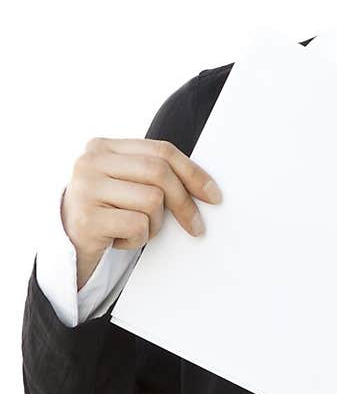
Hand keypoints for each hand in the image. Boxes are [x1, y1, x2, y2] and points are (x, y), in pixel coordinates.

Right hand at [60, 137, 222, 290]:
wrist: (66, 247)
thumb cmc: (105, 214)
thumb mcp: (125, 185)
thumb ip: (152, 174)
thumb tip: (204, 187)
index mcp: (103, 146)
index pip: (161, 151)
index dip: (193, 173)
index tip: (213, 195)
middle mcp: (90, 162)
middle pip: (159, 173)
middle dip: (184, 203)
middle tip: (196, 227)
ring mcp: (85, 188)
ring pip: (152, 201)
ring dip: (154, 224)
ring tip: (135, 229)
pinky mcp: (87, 219)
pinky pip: (138, 226)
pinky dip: (137, 240)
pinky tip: (119, 240)